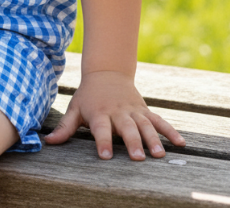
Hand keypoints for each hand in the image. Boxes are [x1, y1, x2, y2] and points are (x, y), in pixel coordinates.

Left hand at [44, 70, 185, 159]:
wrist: (106, 72)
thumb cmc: (88, 95)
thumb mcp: (75, 108)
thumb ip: (65, 127)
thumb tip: (48, 142)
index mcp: (99, 113)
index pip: (101, 128)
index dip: (103, 141)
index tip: (106, 156)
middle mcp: (118, 112)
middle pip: (126, 128)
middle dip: (132, 142)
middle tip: (137, 158)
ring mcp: (133, 111)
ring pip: (145, 125)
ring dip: (153, 139)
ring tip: (159, 155)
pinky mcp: (145, 110)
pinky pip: (159, 120)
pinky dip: (170, 131)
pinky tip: (181, 143)